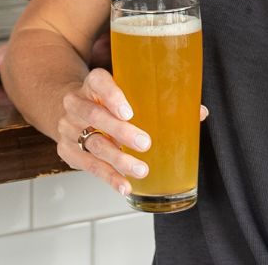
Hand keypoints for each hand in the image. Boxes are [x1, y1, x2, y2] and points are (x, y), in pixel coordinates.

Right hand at [56, 67, 210, 196]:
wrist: (68, 109)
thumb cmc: (106, 101)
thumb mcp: (124, 91)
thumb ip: (158, 99)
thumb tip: (199, 112)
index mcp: (92, 84)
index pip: (97, 81)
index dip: (111, 95)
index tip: (129, 111)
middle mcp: (76, 103)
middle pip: (94, 115)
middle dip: (120, 131)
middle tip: (145, 143)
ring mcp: (69, 128)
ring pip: (92, 143)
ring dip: (118, 159)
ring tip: (141, 169)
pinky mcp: (68, 150)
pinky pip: (88, 165)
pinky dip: (108, 177)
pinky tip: (124, 185)